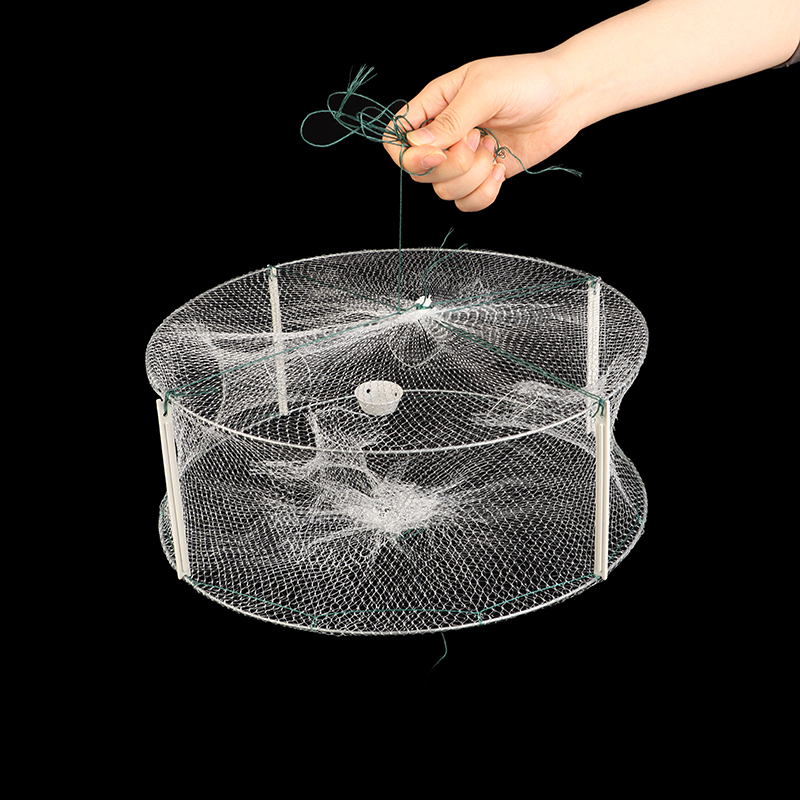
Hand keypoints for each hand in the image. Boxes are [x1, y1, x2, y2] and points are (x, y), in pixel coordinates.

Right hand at [383, 54, 581, 210]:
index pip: (397, 138)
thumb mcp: (485, 90)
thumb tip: (418, 144)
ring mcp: (463, 160)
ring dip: (472, 176)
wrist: (566, 98)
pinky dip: (484, 193)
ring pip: (444, 190)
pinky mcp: (482, 178)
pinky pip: (466, 203)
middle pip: (419, 172)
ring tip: (494, 148)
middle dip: (451, 164)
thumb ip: (451, 119)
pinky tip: (500, 168)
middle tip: (479, 139)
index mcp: (435, 105)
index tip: (433, 153)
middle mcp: (444, 136)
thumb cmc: (526, 81)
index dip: (407, 155)